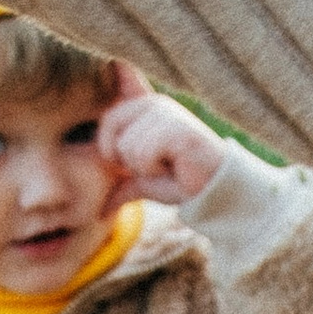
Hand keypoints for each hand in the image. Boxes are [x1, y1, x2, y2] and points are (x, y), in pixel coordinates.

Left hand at [99, 69, 228, 209]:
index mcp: (146, 106)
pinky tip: (175, 167)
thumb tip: (98, 211)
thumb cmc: (182, 180)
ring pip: (127, 146)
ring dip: (145, 167)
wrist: (214, 190)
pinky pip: (142, 154)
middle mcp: (156, 103)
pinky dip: (154, 169)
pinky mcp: (176, 128)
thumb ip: (121, 180)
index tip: (144, 161)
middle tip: (158, 165)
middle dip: (129, 160)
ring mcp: (167, 113)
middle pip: (113, 132)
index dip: (114, 149)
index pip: (108, 119)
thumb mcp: (144, 179)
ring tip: (169, 165)